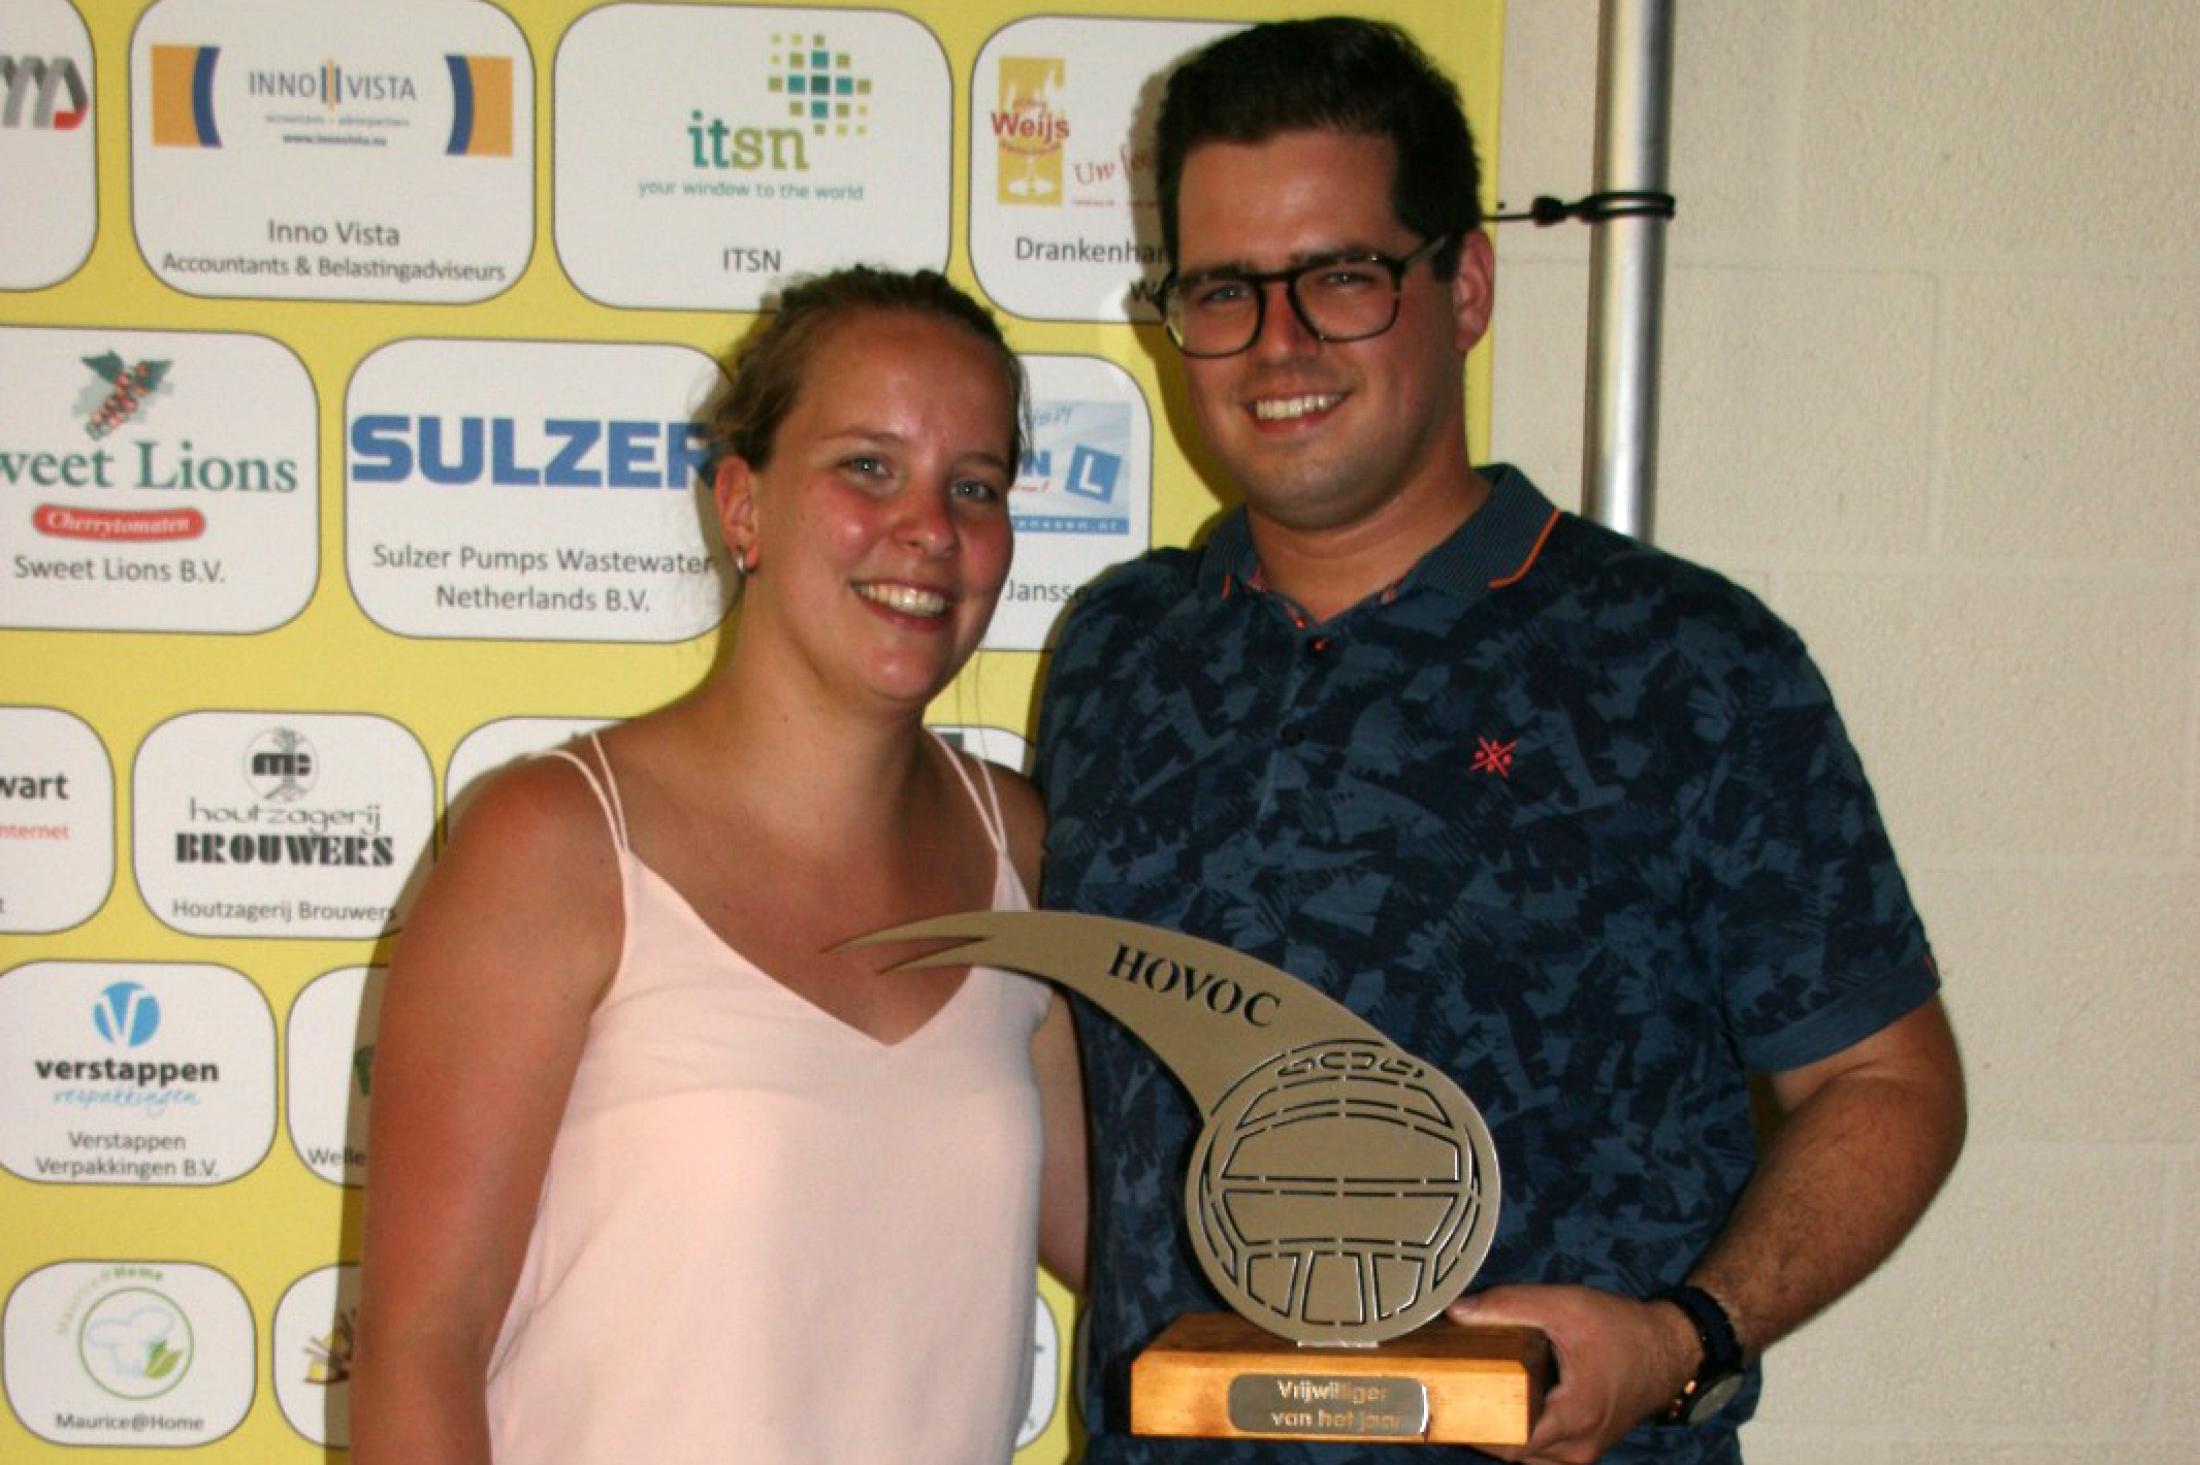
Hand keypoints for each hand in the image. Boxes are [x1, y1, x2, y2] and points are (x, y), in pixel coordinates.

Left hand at [1447, 1284, 1696, 1464]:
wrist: (1669, 1349)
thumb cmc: (1620, 1329)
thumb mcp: (1564, 1305)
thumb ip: (1508, 1305)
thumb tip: (1455, 1312)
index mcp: (1573, 1417)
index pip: (1509, 1442)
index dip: (1472, 1425)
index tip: (1444, 1401)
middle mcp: (1577, 1447)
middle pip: (1511, 1452)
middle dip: (1478, 1425)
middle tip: (1449, 1393)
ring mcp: (1582, 1453)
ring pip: (1525, 1456)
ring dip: (1498, 1431)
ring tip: (1470, 1396)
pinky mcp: (1583, 1447)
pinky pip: (1540, 1451)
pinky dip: (1519, 1431)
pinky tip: (1502, 1402)